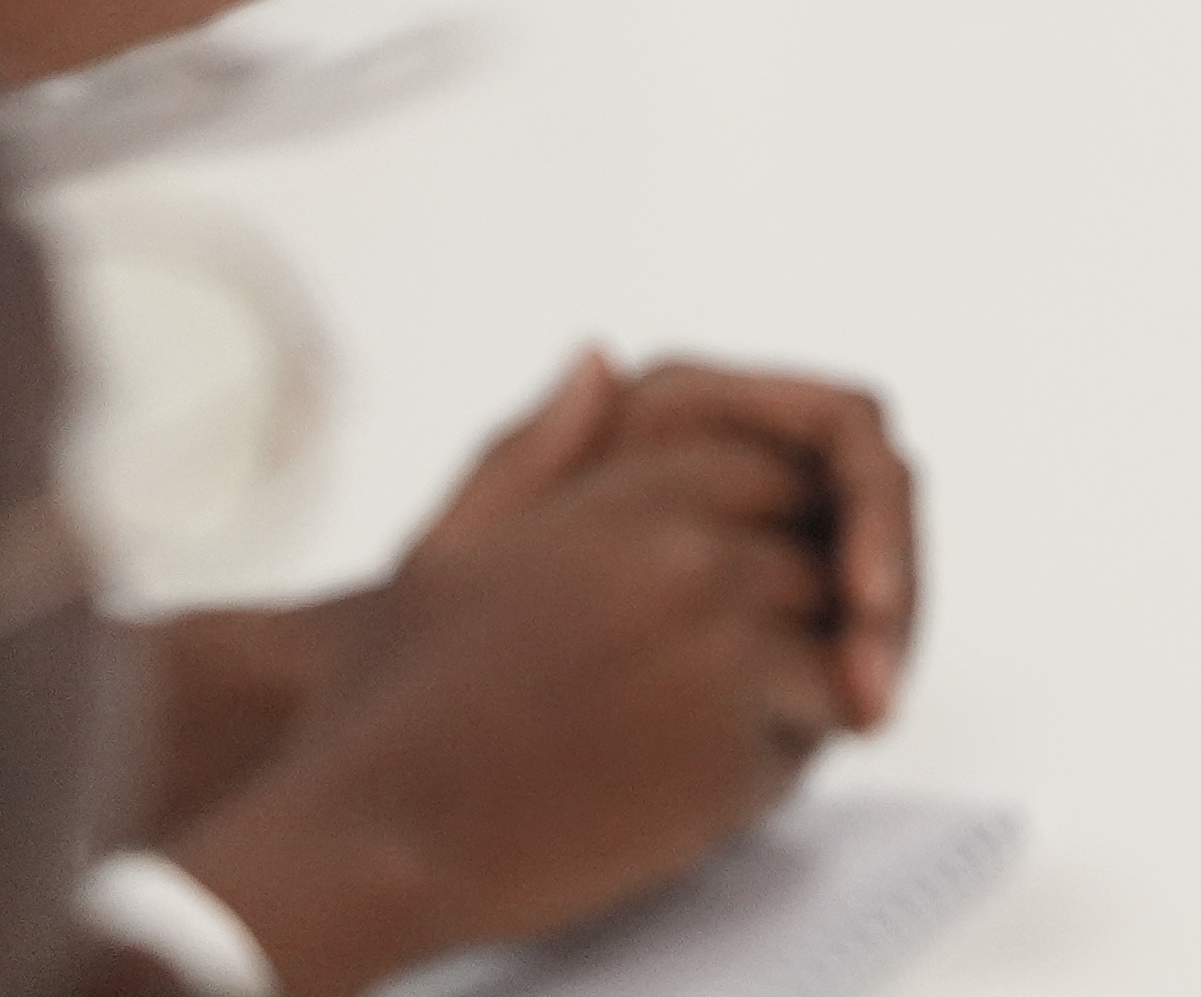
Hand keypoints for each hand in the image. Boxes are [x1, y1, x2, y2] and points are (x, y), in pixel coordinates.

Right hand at [176, 352, 920, 996]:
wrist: (361, 842)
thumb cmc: (392, 704)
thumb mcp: (455, 549)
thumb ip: (542, 448)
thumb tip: (608, 358)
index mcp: (637, 492)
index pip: (792, 472)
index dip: (799, 529)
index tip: (786, 581)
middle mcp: (693, 555)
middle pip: (832, 556)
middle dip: (832, 607)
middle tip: (789, 666)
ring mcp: (721, 648)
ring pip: (839, 646)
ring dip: (814, 686)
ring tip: (725, 735)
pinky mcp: (734, 747)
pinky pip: (815, 738)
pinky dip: (785, 761)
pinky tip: (706, 789)